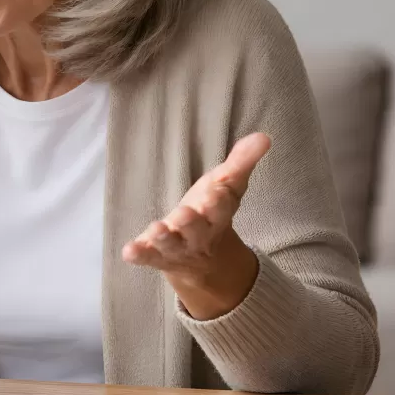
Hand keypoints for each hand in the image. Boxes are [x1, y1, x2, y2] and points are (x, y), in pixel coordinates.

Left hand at [122, 133, 271, 319]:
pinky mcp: (156, 255)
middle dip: (192, 222)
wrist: (203, 258)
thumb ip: (242, 161)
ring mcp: (177, 247)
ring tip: (156, 229)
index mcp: (218, 215)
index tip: (216, 192)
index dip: (219, 201)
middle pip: (197, 230)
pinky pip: (148, 256)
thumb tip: (264, 137)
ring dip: (164, 238)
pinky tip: (129, 252)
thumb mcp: (228, 186)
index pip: (222, 208)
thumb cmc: (212, 211)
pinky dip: (139, 254)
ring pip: (171, 245)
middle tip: (186, 213)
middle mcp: (199, 235)